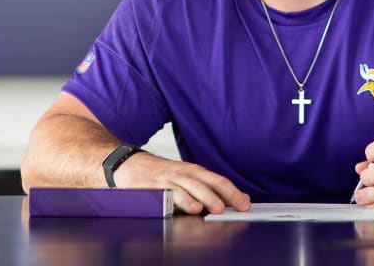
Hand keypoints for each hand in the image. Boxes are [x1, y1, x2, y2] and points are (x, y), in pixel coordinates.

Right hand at [114, 152, 250, 215]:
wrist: (128, 164)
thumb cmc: (158, 173)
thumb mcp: (182, 177)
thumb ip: (202, 188)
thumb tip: (228, 201)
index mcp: (192, 171)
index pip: (217, 180)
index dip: (233, 191)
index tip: (245, 203)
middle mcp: (183, 173)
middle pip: (209, 182)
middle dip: (226, 195)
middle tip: (239, 207)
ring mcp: (170, 179)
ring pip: (193, 187)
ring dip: (207, 198)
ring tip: (218, 209)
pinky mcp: (156, 187)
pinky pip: (172, 194)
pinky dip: (184, 200)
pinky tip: (193, 208)